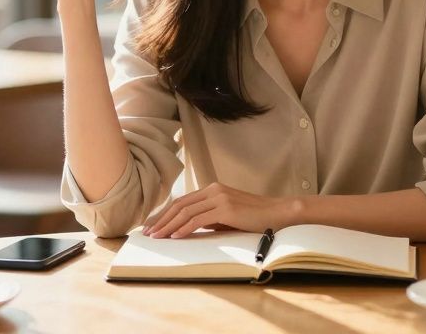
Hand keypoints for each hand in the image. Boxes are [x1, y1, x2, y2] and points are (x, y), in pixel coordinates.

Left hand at [141, 182, 301, 238]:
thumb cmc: (254, 217)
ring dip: (168, 225)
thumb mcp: (227, 216)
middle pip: (179, 205)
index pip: (182, 201)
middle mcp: (213, 189)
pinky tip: (175, 236)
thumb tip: (189, 227)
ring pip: (185, 212)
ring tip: (157, 237)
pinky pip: (198, 219)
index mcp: (212, 189)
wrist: (278, 213)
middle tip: (148, 233)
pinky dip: (184, 228)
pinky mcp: (225, 208)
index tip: (152, 225)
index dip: (165, 214)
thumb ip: (209, 218)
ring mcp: (219, 197)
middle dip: (161, 220)